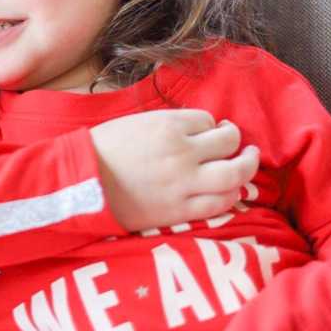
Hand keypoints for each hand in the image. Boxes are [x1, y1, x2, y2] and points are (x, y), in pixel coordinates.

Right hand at [90, 109, 258, 231]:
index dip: (209, 126)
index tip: (205, 132)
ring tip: (247, 162)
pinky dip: (231, 195)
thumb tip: (199, 129)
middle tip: (239, 143)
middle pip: (228, 144)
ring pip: (233, 175)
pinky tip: (230, 190)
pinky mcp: (181, 210)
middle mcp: (182, 153)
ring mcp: (184, 184)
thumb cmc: (105, 148)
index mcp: (168, 126)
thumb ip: (169, 125)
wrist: (83, 184)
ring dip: (246, 167)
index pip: (207, 120)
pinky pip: (220, 203)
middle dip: (237, 141)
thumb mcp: (137, 122)